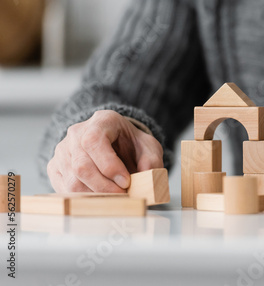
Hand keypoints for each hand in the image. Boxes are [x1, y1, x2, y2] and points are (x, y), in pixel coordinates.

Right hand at [47, 110, 163, 192]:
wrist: (118, 145)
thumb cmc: (132, 145)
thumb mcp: (149, 148)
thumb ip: (152, 160)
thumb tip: (147, 177)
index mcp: (102, 121)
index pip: (94, 141)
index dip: (109, 166)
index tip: (127, 181)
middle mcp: (77, 132)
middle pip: (81, 165)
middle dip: (104, 187)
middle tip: (124, 195)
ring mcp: (63, 150)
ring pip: (72, 180)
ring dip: (96, 195)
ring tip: (115, 197)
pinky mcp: (55, 166)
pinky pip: (64, 188)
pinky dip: (84, 198)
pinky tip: (100, 197)